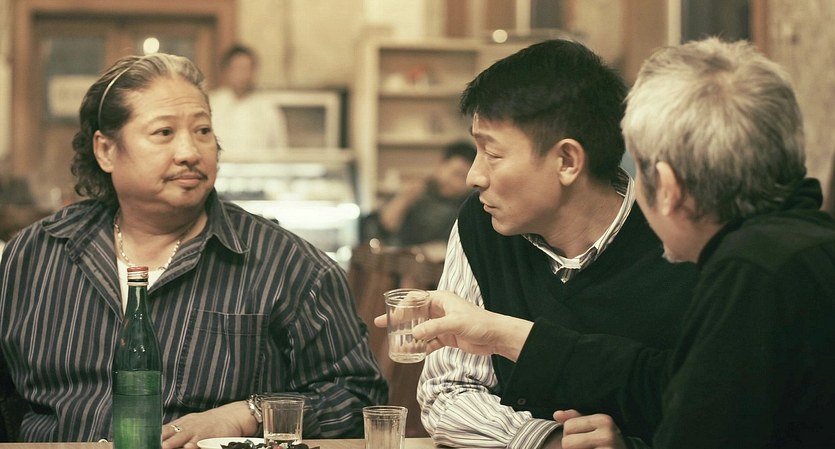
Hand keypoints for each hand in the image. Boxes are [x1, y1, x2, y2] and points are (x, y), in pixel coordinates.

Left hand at [162, 401, 256, 448]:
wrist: (231, 416)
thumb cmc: (208, 422)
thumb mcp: (190, 422)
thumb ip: (176, 430)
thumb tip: (159, 436)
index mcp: (182, 423)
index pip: (165, 429)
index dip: (156, 435)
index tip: (147, 441)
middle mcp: (189, 427)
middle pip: (173, 434)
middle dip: (163, 440)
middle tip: (156, 445)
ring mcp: (199, 431)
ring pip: (185, 437)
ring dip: (175, 442)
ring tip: (166, 447)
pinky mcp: (211, 435)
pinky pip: (201, 440)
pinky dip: (195, 444)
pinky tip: (189, 447)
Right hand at [373, 290, 532, 360]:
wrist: (496, 336)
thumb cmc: (479, 323)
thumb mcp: (454, 323)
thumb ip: (433, 328)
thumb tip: (413, 335)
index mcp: (441, 299)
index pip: (415, 298)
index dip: (400, 305)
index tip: (389, 314)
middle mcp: (440, 309)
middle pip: (414, 313)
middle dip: (398, 320)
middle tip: (381, 325)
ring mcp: (442, 323)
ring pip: (419, 328)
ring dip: (408, 335)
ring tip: (394, 342)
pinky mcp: (447, 337)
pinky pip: (428, 341)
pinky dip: (420, 346)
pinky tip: (411, 352)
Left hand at [553, 409, 626, 448]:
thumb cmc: (604, 439)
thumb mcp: (593, 424)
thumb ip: (574, 418)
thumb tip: (556, 414)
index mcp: (604, 420)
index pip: (568, 426)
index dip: (570, 433)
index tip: (583, 436)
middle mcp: (608, 435)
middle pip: (567, 442)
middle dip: (571, 445)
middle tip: (585, 446)